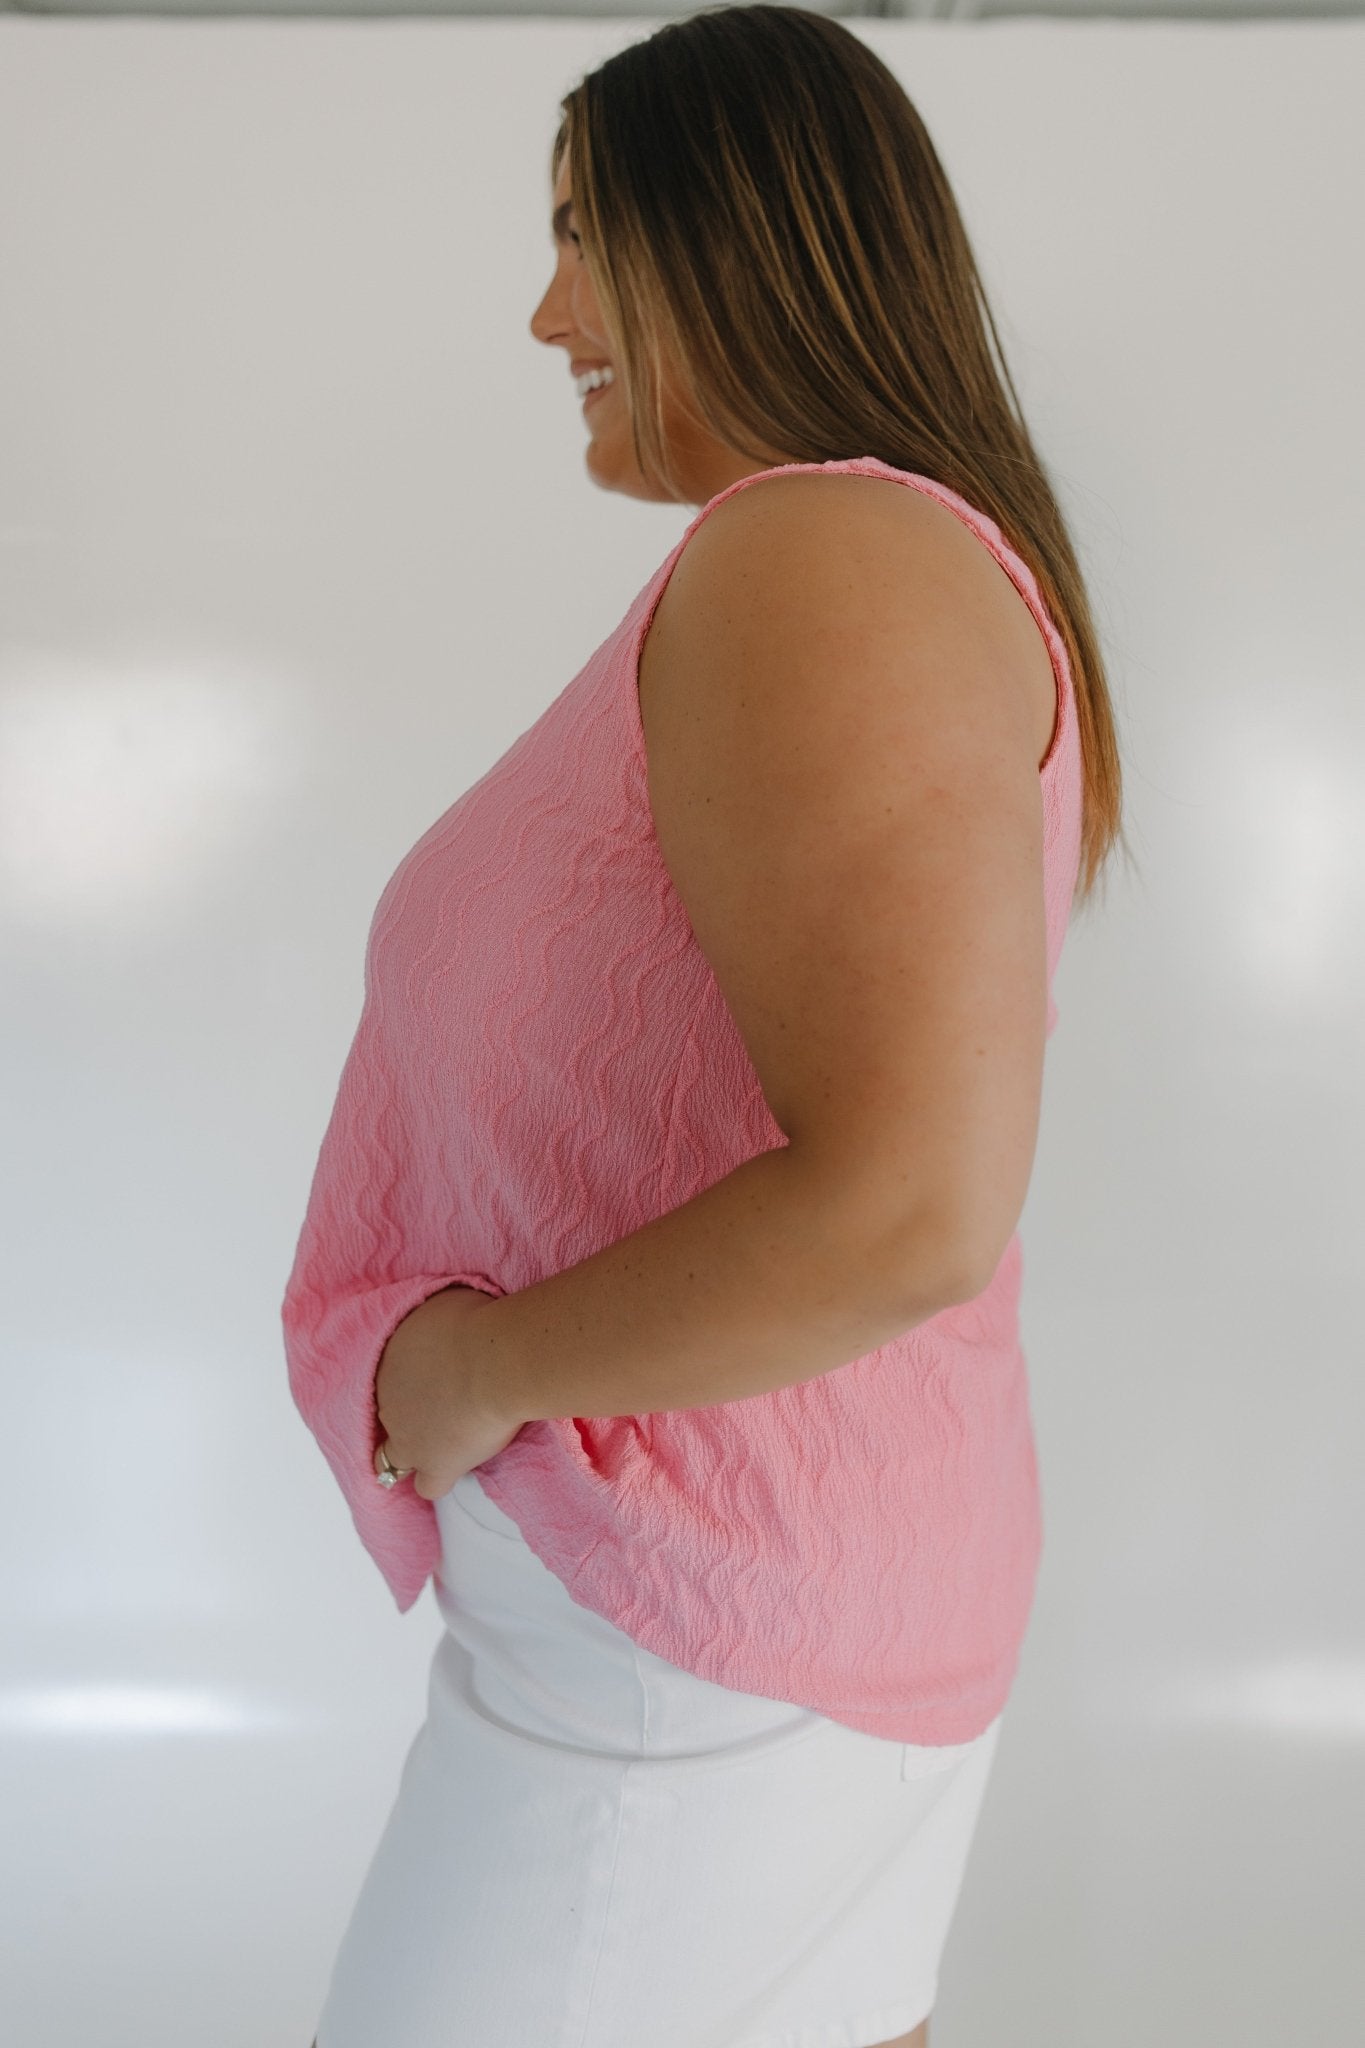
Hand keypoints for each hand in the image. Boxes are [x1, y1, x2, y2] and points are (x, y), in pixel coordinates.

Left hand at [373, 1285, 525, 1500]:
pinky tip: (456, 1467)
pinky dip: (439, 1478)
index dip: (413, 1379)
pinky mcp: (435, 1465)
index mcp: (388, 1360)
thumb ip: (433, 1322)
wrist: (496, 1360)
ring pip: (393, 1458)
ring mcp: (408, 1438)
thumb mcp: (445, 1303)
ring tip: (445, 1442)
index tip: (437, 1376)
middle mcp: (388, 1401)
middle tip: (449, 1402)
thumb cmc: (476, 1322)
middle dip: (415, 1412)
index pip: (390, 1378)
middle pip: (391, 1414)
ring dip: (416, 1450)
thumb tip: (440, 1322)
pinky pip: (427, 1486)